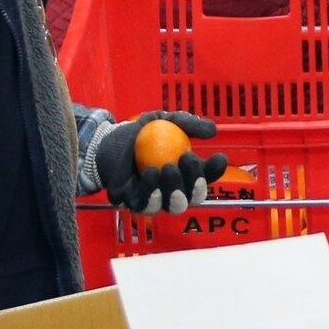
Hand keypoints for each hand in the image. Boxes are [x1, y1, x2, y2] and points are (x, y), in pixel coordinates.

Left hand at [90, 111, 228, 214]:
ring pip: (175, 207)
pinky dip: (152, 194)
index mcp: (189, 172)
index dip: (216, 170)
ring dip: (175, 190)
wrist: (111, 143)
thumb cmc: (143, 132)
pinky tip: (150, 175)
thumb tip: (212, 131)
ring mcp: (158, 200)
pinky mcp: (136, 205)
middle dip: (196, 183)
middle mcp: (177, 190)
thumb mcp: (167, 120)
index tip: (218, 157)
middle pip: (195, 197)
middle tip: (186, 159)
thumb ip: (189, 123)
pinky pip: (148, 207)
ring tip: (166, 168)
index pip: (208, 175)